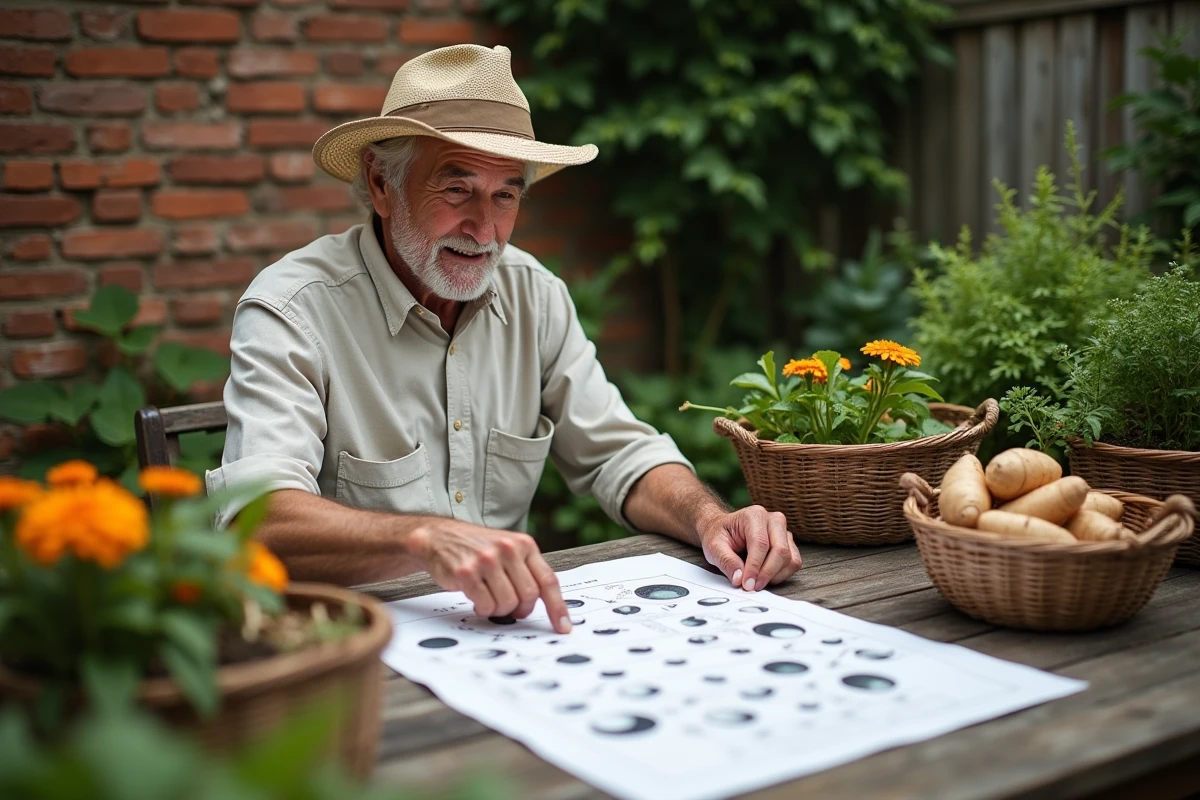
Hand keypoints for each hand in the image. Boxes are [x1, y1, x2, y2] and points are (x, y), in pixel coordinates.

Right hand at [408, 521, 571, 633]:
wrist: (440, 537)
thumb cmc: (477, 548)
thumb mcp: (508, 550)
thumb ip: (527, 572)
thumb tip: (547, 607)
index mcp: (524, 544)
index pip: (548, 580)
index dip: (558, 607)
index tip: (563, 627)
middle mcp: (508, 549)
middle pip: (529, 596)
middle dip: (520, 609)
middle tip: (510, 608)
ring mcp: (487, 560)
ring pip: (508, 603)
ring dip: (499, 610)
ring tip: (489, 598)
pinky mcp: (467, 572)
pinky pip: (486, 605)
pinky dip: (483, 609)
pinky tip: (477, 598)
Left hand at [698, 506, 802, 590]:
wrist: (723, 529)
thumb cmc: (719, 534)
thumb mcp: (713, 546)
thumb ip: (726, 561)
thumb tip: (739, 579)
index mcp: (754, 515)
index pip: (761, 544)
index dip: (755, 567)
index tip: (747, 584)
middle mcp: (773, 520)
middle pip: (780, 551)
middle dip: (766, 573)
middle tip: (751, 586)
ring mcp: (784, 531)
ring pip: (790, 559)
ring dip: (774, 576)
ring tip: (756, 580)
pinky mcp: (789, 543)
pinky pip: (793, 563)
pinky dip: (781, 575)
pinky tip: (764, 577)